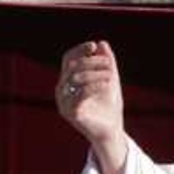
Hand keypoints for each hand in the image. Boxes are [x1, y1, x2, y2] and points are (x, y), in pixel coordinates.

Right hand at [57, 41, 127, 173]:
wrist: (111, 129)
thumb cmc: (109, 104)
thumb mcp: (110, 78)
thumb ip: (107, 62)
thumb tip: (102, 43)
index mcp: (67, 80)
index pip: (68, 59)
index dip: (79, 50)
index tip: (93, 46)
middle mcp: (61, 90)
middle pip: (72, 67)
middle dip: (92, 62)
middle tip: (108, 65)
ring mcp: (63, 102)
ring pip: (75, 78)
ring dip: (95, 74)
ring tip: (110, 76)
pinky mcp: (70, 113)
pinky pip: (80, 94)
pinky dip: (94, 86)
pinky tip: (106, 84)